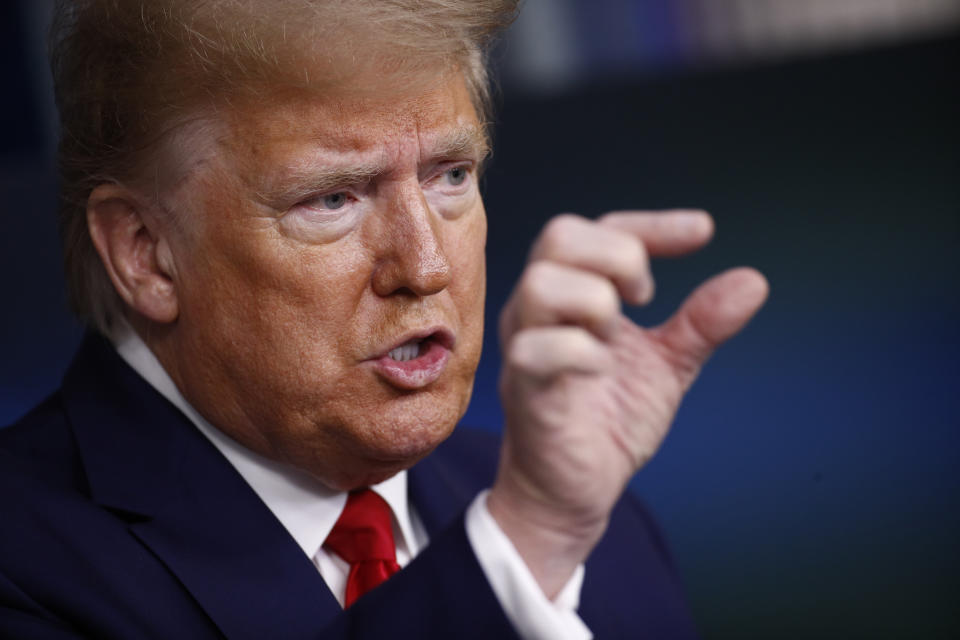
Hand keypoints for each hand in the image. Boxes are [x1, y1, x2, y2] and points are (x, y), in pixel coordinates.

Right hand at [487, 210, 767, 596]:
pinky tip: (602, 370)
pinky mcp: (524, 390)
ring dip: (595, 300)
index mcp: (573, 294)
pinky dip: (578, 352)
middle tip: (648, 298)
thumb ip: (701, 324)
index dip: (653, 224)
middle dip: (619, 255)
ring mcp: (526, 346)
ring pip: (541, 284)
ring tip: (616, 336)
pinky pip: (534, 351)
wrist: (575, 489)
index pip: (600, 229)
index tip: (704, 231)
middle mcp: (541, 310)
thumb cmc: (609, 419)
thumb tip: (753, 281)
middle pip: (560, 236)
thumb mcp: (667, 365)